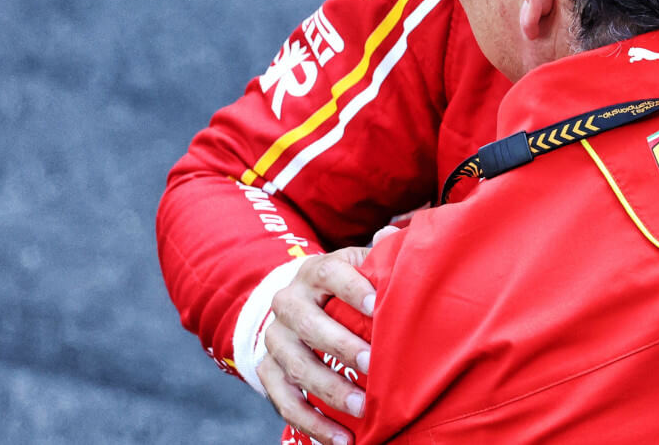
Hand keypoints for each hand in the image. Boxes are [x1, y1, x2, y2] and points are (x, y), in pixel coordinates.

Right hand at [258, 247, 375, 444]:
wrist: (293, 307)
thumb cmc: (343, 288)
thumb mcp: (355, 267)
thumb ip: (375, 258)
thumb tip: (391, 234)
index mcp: (314, 272)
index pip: (330, 274)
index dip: (352, 288)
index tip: (377, 306)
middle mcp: (288, 304)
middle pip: (309, 325)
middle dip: (342, 346)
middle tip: (372, 365)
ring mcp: (274, 340)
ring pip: (296, 367)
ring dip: (329, 390)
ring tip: (361, 408)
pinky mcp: (267, 373)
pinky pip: (285, 402)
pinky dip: (312, 423)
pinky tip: (340, 439)